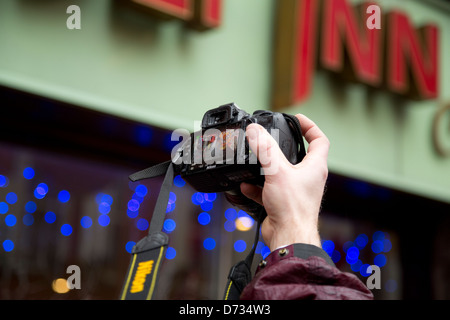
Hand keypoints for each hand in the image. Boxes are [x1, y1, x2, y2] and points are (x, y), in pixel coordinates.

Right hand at [241, 114, 328, 250]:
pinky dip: (257, 187)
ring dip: (268, 168)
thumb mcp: (277, 171)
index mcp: (315, 167)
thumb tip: (255, 131)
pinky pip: (269, 190)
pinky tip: (245, 185)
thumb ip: (265, 149)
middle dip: (285, 146)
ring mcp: (296, 192)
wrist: (288, 237)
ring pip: (282, 173)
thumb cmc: (292, 208)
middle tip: (272, 137)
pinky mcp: (283, 203)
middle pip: (300, 156)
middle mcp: (308, 178)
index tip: (297, 120)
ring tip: (255, 160)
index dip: (310, 127)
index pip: (319, 141)